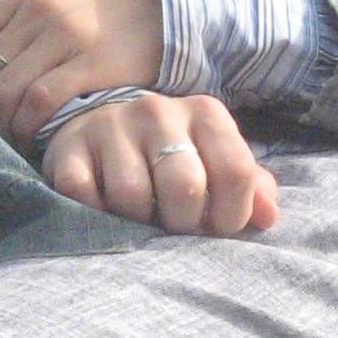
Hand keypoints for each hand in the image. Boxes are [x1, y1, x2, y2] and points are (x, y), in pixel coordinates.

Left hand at [0, 0, 164, 145]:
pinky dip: (29, 127)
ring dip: (1, 125)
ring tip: (11, 136)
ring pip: (4, 93)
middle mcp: (37, 12)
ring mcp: (64, 37)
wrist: (166, 10)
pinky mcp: (92, 64)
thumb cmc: (102, 6)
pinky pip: (41, 103)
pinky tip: (35, 137)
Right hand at [43, 92, 280, 236]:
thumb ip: (248, 186)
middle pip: (185, 186)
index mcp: (204, 112)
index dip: (232, 214)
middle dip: (184, 223)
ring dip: (138, 222)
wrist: (99, 125)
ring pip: (133, 196)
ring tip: (140, 216)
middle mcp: (158, 110)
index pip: (235, 171)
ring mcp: (110, 125)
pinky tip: (105, 207)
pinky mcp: (69, 148)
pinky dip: (97, 214)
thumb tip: (268, 217)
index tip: (217, 227)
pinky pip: (85, 196)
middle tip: (175, 226)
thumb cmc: (169, 154)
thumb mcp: (213, 161)